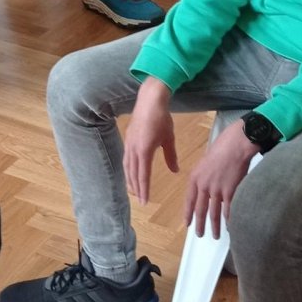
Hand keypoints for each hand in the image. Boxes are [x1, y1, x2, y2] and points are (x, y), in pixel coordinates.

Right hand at [123, 80, 177, 204]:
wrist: (150, 99)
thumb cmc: (162, 118)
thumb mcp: (169, 138)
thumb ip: (171, 156)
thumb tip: (175, 171)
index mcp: (144, 151)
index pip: (143, 175)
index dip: (144, 189)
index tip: (145, 201)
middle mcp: (133, 149)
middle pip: (133, 173)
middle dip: (136, 187)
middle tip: (139, 199)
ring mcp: (129, 143)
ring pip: (127, 166)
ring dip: (130, 179)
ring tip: (133, 189)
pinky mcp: (128, 138)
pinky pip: (126, 158)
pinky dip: (128, 168)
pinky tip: (131, 170)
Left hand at [182, 120, 257, 237]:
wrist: (236, 144)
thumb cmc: (222, 147)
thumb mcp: (206, 161)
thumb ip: (204, 175)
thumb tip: (207, 186)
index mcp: (195, 177)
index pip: (189, 200)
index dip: (188, 213)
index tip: (187, 224)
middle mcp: (203, 186)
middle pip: (200, 210)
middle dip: (200, 224)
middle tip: (200, 235)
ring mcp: (217, 190)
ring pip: (214, 213)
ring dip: (214, 226)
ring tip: (215, 236)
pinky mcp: (230, 192)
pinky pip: (228, 210)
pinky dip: (229, 219)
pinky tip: (229, 226)